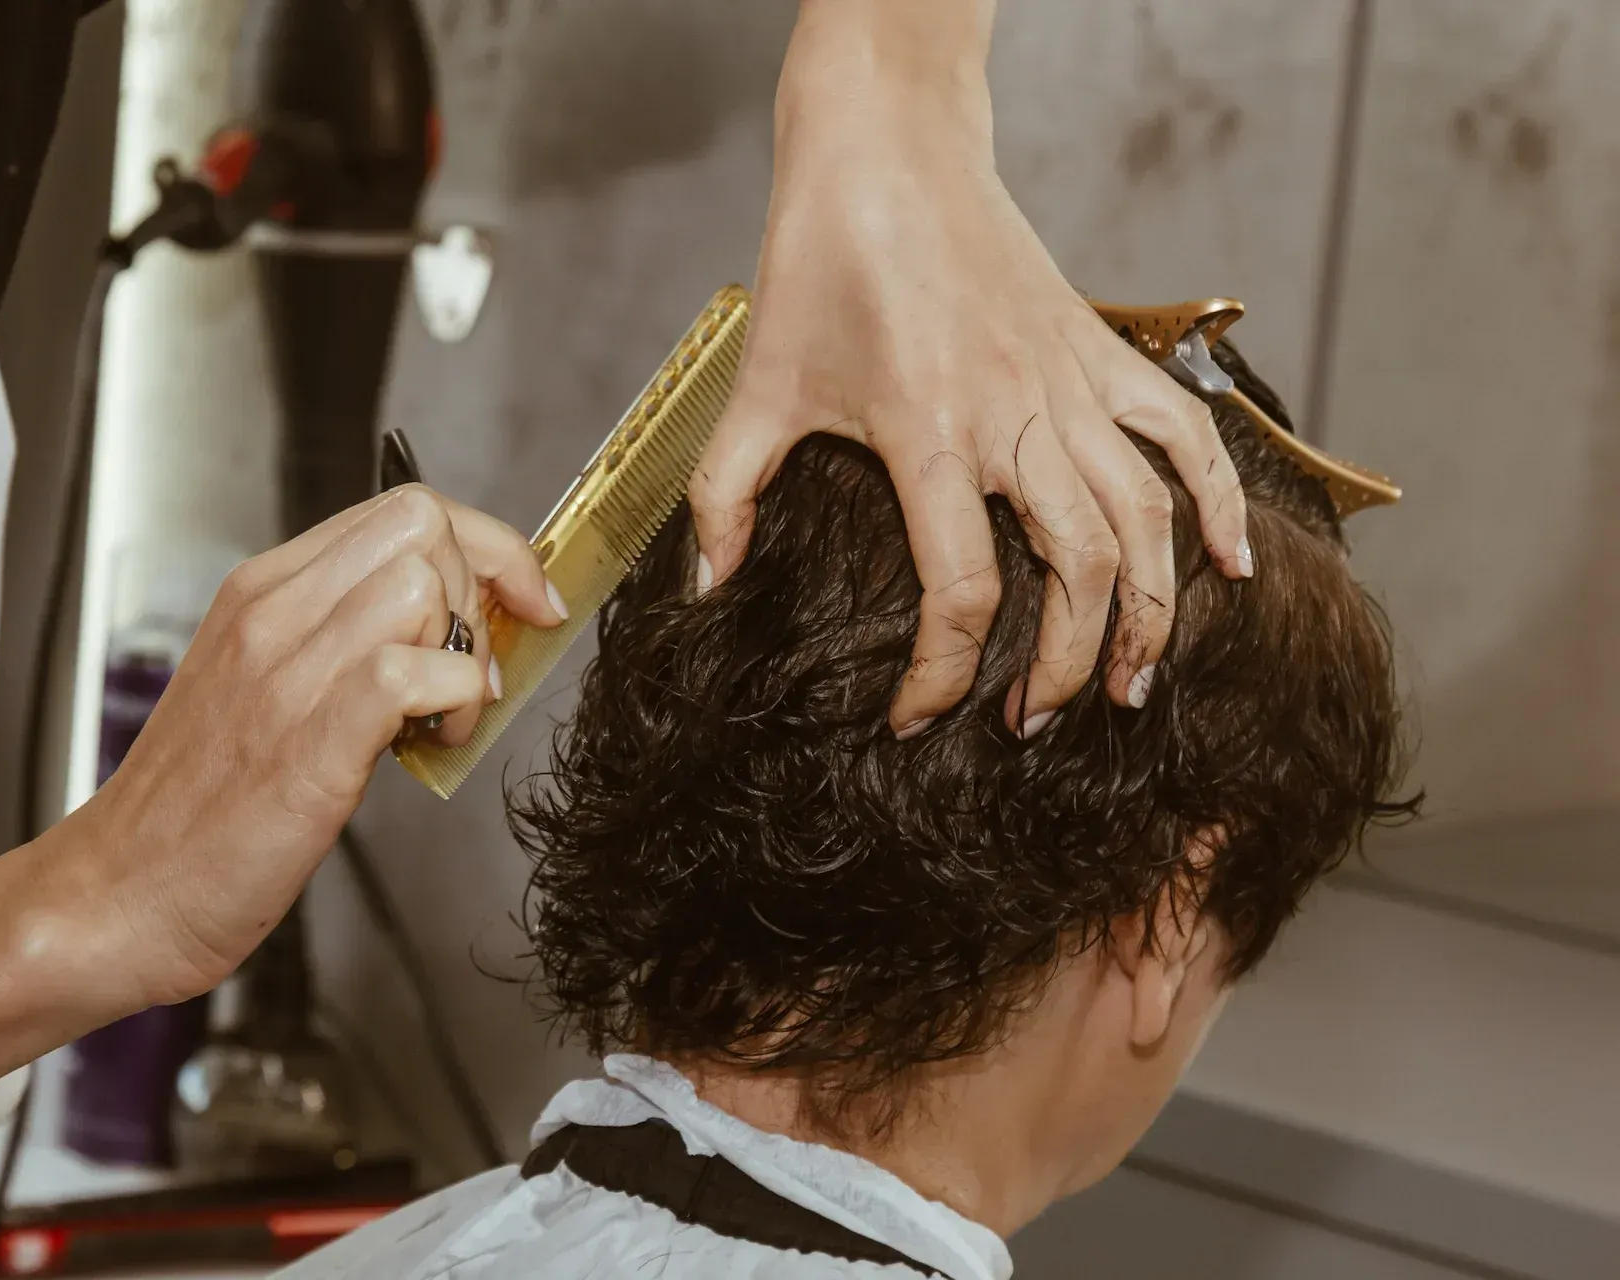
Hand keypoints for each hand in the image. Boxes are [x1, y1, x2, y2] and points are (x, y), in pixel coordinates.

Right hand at [43, 487, 565, 1008]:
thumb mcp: (265, 690)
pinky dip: (452, 703)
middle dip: (481, 587)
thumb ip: (342, 642)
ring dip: (466, 649)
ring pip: (422, 583)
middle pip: (422, 523)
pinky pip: (411, 673)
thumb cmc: (196, 810)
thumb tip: (449, 627)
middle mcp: (270, 614)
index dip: (485, 546)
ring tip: (445, 714)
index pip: (402, 508)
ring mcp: (284, 673)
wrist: (116, 895)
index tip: (520, 600)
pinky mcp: (306, 743)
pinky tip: (433, 743)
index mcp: (262, 594)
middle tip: (473, 667)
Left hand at [690, 1, 1249, 737]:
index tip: (918, 720)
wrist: (888, 147)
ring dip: (1150, 611)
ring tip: (1132, 682)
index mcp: (928, 432)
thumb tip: (707, 590)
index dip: (941, 675)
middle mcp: (1016, 415)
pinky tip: (1233, 565)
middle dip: (1063, 666)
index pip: (961, 591)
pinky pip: (1185, 433)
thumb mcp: (760, 388)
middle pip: (1079, 571)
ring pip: (1146, 518)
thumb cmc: (820, 260)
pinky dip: (1219, 501)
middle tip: (1036, 720)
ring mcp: (1070, 383)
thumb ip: (728, 498)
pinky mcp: (1100, 351)